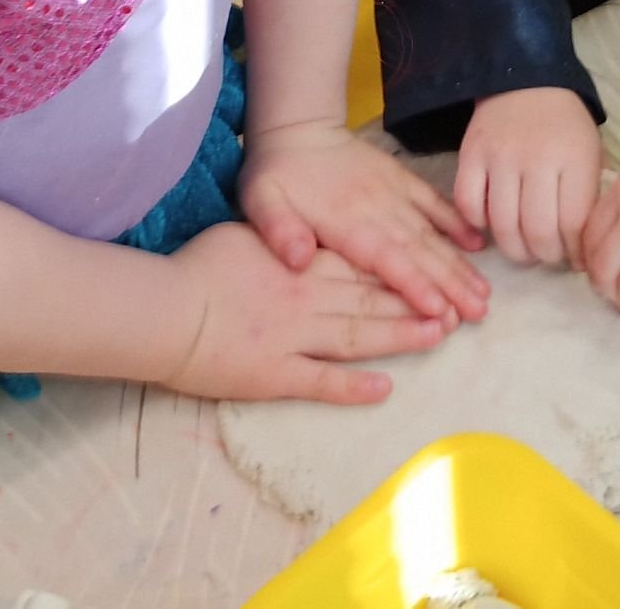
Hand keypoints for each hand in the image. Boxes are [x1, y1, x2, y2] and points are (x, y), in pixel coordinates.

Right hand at [163, 222, 447, 403]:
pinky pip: (322, 381)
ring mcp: (294, 338)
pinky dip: (354, 387)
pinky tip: (383, 388)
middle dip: (414, 300)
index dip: (396, 264)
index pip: (358, 261)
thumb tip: (310, 234)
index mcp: (298, 262)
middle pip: (369, 298)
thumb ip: (283, 231)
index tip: (429, 266)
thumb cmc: (197, 267)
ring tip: (436, 336)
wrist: (165, 310)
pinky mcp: (277, 375)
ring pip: (358, 336)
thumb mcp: (244, 231)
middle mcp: (305, 298)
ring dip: (399, 336)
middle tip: (454, 304)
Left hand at [242, 121, 487, 322]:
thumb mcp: (261, 200)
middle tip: (478, 314)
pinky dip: (456, 221)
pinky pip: (433, 201)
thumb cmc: (276, 173)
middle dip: (450, 284)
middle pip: (419, 252)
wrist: (296, 126)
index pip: (386, 259)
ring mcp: (392, 193)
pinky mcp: (400, 179)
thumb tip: (299, 260)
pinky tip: (478, 244)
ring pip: (431, 233)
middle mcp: (376, 209)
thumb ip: (279, 230)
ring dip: (458, 264)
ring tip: (484, 294)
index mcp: (345, 222)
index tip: (441, 311)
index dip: (414, 285)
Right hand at [455, 86, 602, 268]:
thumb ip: (586, 199)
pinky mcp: (469, 154)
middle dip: (545, 256)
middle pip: (537, 231)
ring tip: (523, 248)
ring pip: (502, 225)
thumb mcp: (590, 154)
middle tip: (548, 255)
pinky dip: (479, 223)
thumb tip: (580, 251)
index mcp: (574, 160)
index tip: (575, 258)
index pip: (573, 225)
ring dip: (514, 249)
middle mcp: (536, 159)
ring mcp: (499, 157)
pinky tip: (492, 223)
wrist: (526, 79)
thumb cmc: (565, 125)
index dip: (574, 252)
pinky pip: (468, 203)